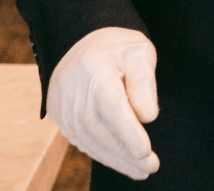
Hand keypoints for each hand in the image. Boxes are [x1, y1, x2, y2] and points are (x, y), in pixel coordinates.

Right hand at [46, 27, 159, 179]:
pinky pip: (83, 140)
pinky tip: (123, 162)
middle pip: (101, 129)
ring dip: (117, 159)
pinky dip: (103, 154)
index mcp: (95, 68)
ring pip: (90, 140)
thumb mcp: (139, 52)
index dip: (127, 131)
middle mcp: (73, 90)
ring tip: (142, 170)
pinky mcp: (61, 117)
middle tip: (151, 167)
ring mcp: (63, 106)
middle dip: (127, 152)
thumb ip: (144, 82)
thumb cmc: (119, 48)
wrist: (84, 44)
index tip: (145, 151)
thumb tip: (148, 117)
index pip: (111, 105)